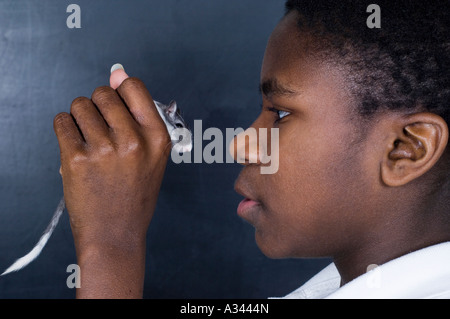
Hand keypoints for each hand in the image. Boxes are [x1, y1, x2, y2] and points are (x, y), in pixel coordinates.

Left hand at [53, 66, 170, 297]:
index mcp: (157, 137)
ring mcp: (105, 150)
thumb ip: (138, 114)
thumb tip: (117, 73)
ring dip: (79, 118)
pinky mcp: (76, 159)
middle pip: (103, 93)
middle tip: (101, 129)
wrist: (115, 234)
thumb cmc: (134, 196)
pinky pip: (61, 122)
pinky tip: (75, 147)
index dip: (120, 90)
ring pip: (79, 105)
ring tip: (88, 140)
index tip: (115, 99)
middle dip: (97, 106)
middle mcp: (134, 140)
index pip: (134, 87)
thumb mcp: (152, 156)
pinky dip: (65, 130)